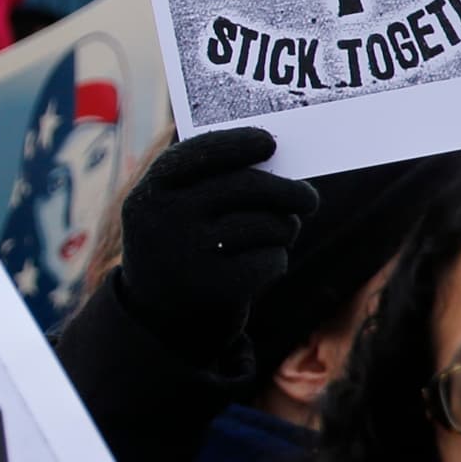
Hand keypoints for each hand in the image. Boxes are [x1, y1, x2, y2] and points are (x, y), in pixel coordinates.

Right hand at [108, 126, 314, 342]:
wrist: (157, 319)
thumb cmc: (181, 247)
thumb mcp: (173, 211)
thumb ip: (207, 180)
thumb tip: (269, 148)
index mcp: (151, 192)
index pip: (199, 153)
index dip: (237, 142)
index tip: (269, 142)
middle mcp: (165, 219)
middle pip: (248, 186)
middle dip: (288, 192)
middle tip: (309, 199)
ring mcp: (189, 254)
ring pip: (267, 225)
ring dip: (283, 230)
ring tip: (274, 237)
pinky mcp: (216, 288)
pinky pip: (271, 260)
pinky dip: (276, 261)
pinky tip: (261, 266)